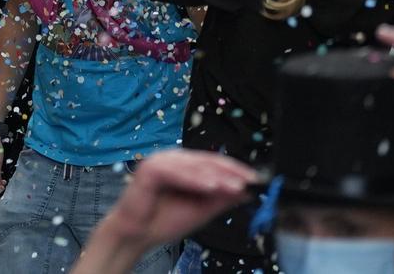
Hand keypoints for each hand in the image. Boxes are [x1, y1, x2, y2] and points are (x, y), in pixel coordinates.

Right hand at [77, 151, 259, 273]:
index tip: (256, 180)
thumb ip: (221, 199)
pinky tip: (210, 187)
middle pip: (206, 161)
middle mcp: (173, 159)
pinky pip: (176, 172)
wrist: (137, 235)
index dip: (235, 169)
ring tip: (234, 186)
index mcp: (184, 165)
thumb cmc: (165, 220)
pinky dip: (194, 180)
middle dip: (229, 172)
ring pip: (193, 166)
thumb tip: (246, 191)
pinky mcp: (149, 169)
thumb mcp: (201, 210)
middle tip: (249, 183)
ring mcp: (160, 161)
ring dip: (216, 176)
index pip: (213, 162)